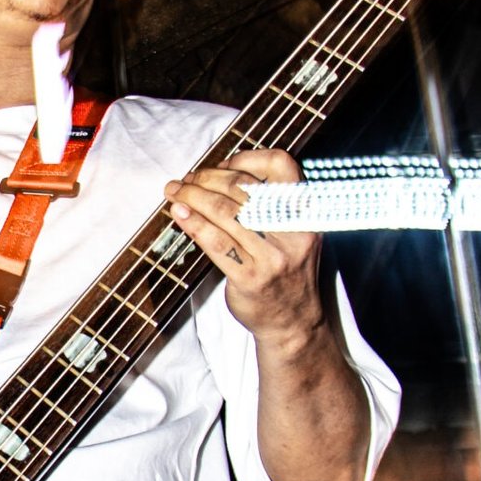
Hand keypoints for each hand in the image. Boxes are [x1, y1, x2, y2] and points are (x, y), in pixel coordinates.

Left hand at [164, 148, 323, 342]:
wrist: (294, 322)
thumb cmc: (286, 269)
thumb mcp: (294, 230)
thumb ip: (268, 202)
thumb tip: (218, 172)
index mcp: (306, 211)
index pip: (281, 164)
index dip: (246, 157)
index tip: (221, 165)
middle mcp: (294, 230)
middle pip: (242, 186)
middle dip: (206, 178)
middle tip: (185, 180)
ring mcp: (272, 255)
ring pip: (223, 211)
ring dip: (191, 196)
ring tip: (174, 192)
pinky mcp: (250, 277)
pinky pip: (214, 242)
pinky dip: (192, 223)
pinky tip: (178, 214)